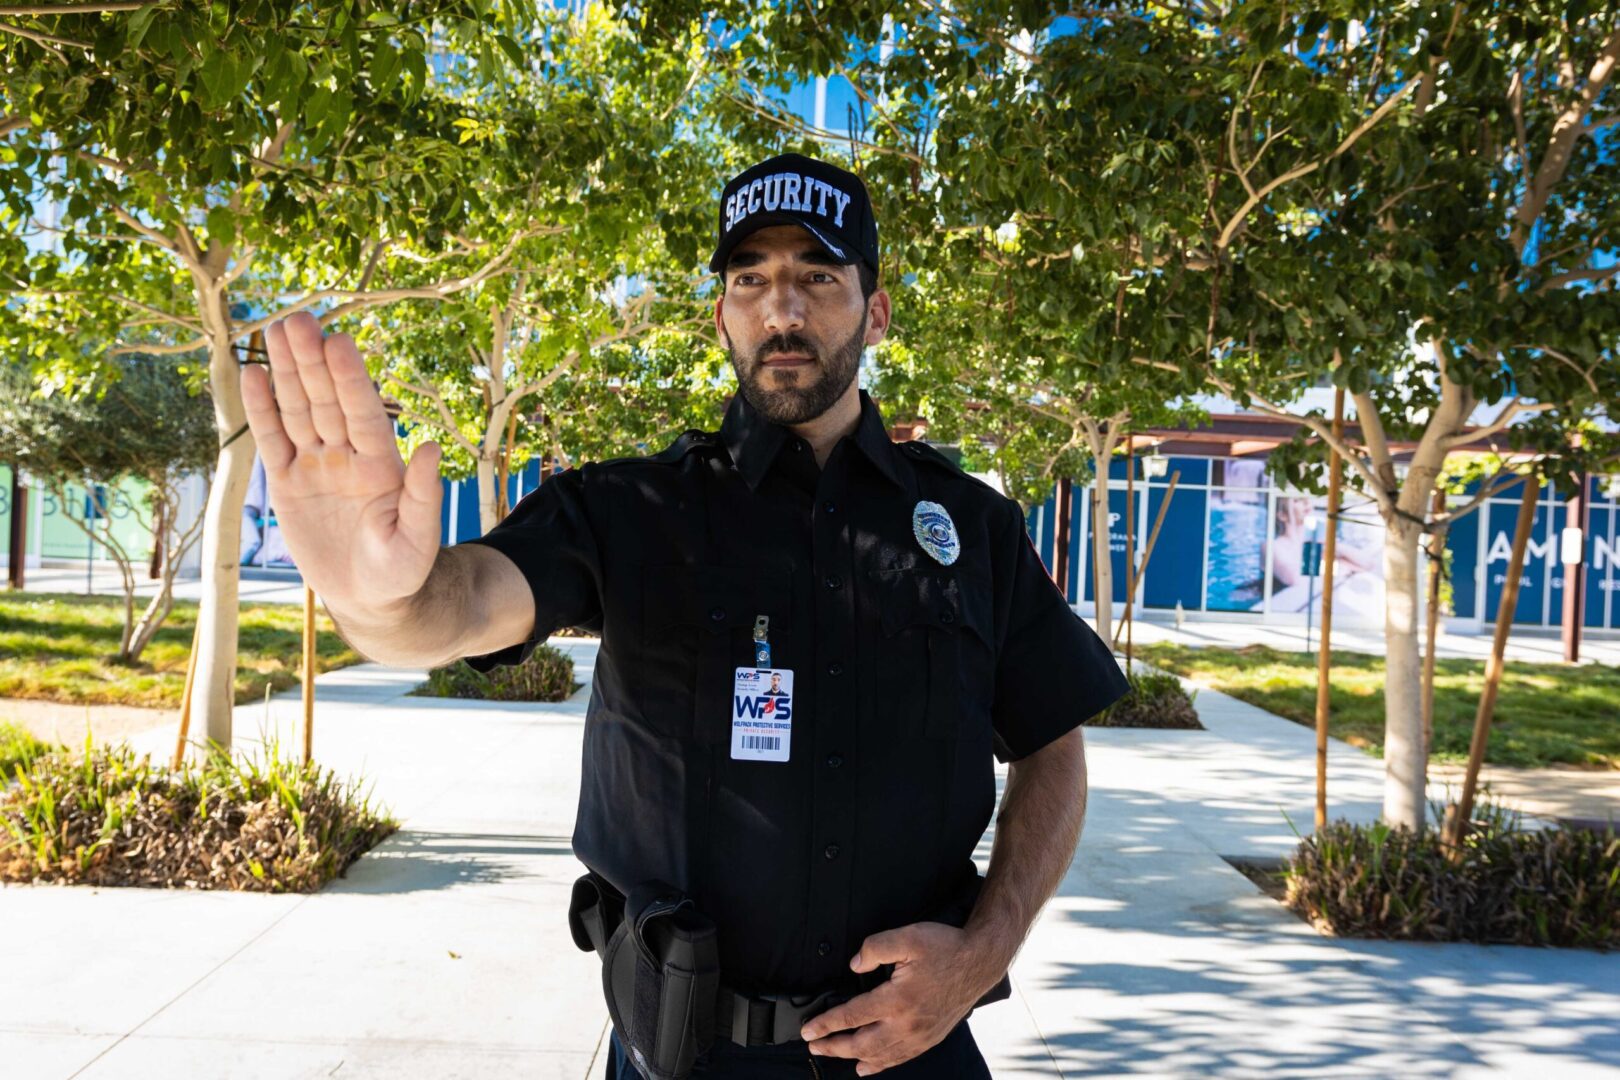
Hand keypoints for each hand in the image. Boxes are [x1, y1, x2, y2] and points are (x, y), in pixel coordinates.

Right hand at [240, 311, 442, 613]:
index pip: (362, 413)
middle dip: (312, 362)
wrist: (370, 596)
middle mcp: (347, 455)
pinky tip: (253, 375)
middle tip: (299, 319)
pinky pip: (272, 441)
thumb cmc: (402, 570)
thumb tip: (434, 449)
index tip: (339, 342)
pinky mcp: (286, 483)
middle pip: (326, 401)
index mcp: (381, 464)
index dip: (350, 379)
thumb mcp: (417, 539)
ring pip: (297, 411)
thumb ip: (423, 495)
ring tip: (273, 330)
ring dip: (286, 373)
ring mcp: (315, 465)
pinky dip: (262, 410)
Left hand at [799, 922, 1001, 1075]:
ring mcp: (919, 1035)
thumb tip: (854, 965)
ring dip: (853, 1057)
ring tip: (834, 1055)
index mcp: (898, 999)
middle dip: (834, 1046)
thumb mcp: (908, 937)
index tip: (809, 1029)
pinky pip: (900, 1058)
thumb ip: (875, 948)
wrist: (980, 961)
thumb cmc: (946, 948)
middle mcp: (907, 1023)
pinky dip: (880, 1065)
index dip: (827, 1024)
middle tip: (814, 1044)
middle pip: (861, 1043)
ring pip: (879, 1055)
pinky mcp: (929, 1038)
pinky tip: (868, 1066)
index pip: (853, 1016)